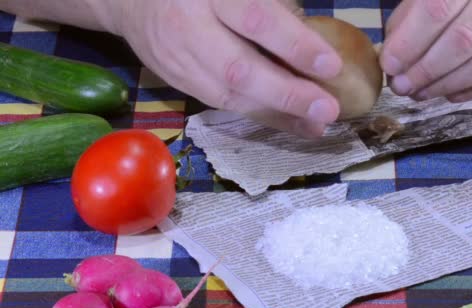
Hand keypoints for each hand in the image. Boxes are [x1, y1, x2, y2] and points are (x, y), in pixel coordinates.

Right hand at [115, 0, 342, 136]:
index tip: (331, 65)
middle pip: (240, 70)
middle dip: (288, 94)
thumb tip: (311, 40)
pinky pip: (222, 105)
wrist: (133, 1)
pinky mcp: (179, 84)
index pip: (256, 20)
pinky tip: (290, 124)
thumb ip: (268, 6)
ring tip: (317, 125)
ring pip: (231, 97)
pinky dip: (260, 116)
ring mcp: (181, 61)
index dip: (295, 45)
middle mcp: (191, 29)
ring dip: (278, 115)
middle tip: (328, 109)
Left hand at [380, 0, 471, 101]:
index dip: (410, 41)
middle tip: (403, 87)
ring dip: (448, 84)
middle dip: (427, 69)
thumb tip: (390, 55)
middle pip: (465, 38)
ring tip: (422, 93)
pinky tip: (451, 94)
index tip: (390, 65)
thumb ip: (415, 15)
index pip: (439, 7)